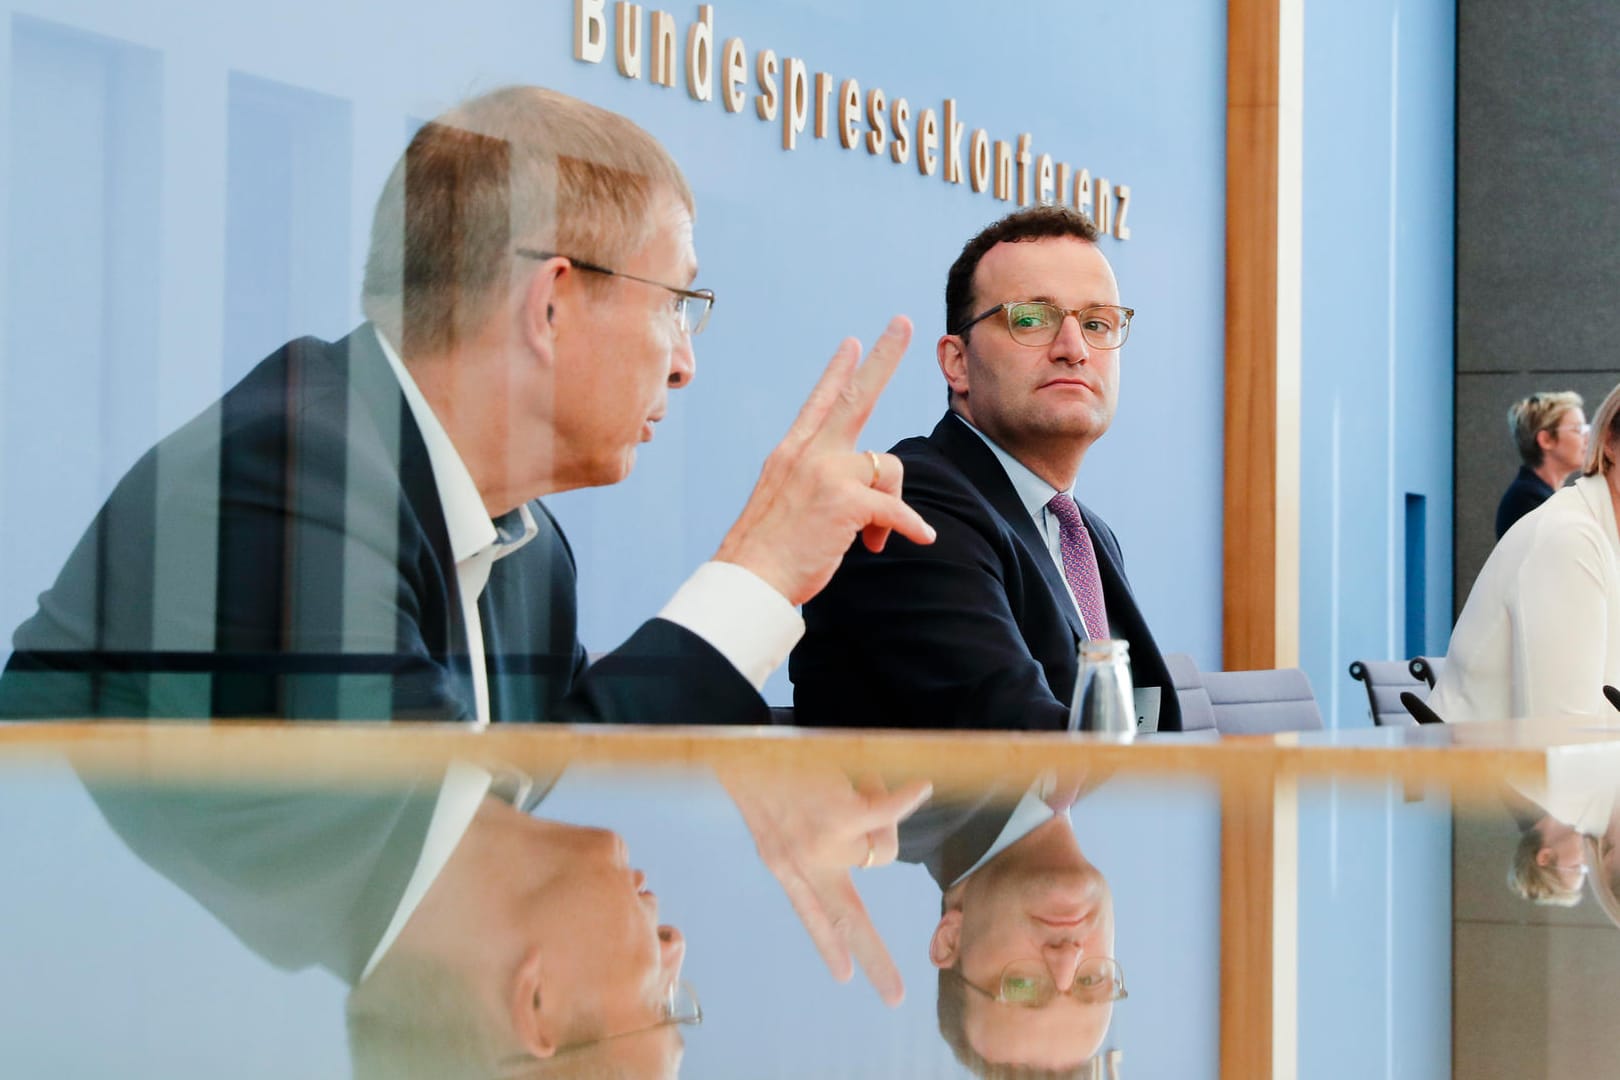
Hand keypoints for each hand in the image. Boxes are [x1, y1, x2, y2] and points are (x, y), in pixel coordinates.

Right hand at [714, 316, 935, 605]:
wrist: (748, 579)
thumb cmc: (767, 552)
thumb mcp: (785, 501)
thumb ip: (817, 482)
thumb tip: (863, 493)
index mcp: (791, 452)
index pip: (820, 401)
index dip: (839, 371)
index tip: (854, 343)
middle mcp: (808, 453)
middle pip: (856, 396)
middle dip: (884, 357)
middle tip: (904, 323)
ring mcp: (826, 472)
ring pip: (887, 467)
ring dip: (892, 505)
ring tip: (872, 540)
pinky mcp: (845, 501)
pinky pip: (896, 508)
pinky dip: (910, 527)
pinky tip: (920, 538)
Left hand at [719, 763, 932, 1004]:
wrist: (737, 740)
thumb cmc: (761, 762)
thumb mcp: (776, 812)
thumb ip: (818, 837)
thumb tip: (873, 851)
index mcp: (781, 862)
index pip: (810, 916)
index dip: (830, 946)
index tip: (843, 977)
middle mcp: (800, 863)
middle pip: (847, 922)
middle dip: (874, 961)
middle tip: (895, 997)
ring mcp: (820, 845)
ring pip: (881, 852)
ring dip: (881, 816)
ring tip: (851, 778)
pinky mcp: (838, 817)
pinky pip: (887, 814)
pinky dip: (905, 799)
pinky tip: (920, 786)